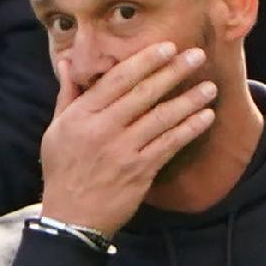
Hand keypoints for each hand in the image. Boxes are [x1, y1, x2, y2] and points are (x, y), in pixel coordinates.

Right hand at [39, 40, 215, 236]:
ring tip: (209, 87)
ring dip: (189, 100)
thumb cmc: (63, 171)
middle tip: (197, 56)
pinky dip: (189, 129)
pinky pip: (170, 144)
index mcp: (81, 115)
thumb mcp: (56, 130)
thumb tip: (65, 63)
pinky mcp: (140, 171)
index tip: (167, 47)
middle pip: (143, 93)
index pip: (117, 79)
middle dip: (173, 71)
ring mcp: (123, 150)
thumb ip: (67, 95)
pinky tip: (205, 117)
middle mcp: (102, 129)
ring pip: (161, 117)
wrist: (72, 218)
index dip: (144, 61)